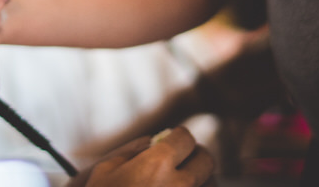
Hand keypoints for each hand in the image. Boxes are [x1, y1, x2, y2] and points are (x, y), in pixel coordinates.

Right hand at [71, 126, 215, 186]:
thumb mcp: (106, 170)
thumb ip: (133, 152)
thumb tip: (152, 144)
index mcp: (157, 164)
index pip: (185, 138)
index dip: (179, 135)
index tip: (175, 138)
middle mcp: (179, 184)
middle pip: (205, 160)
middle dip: (196, 154)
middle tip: (185, 158)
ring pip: (212, 184)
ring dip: (202, 179)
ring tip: (186, 180)